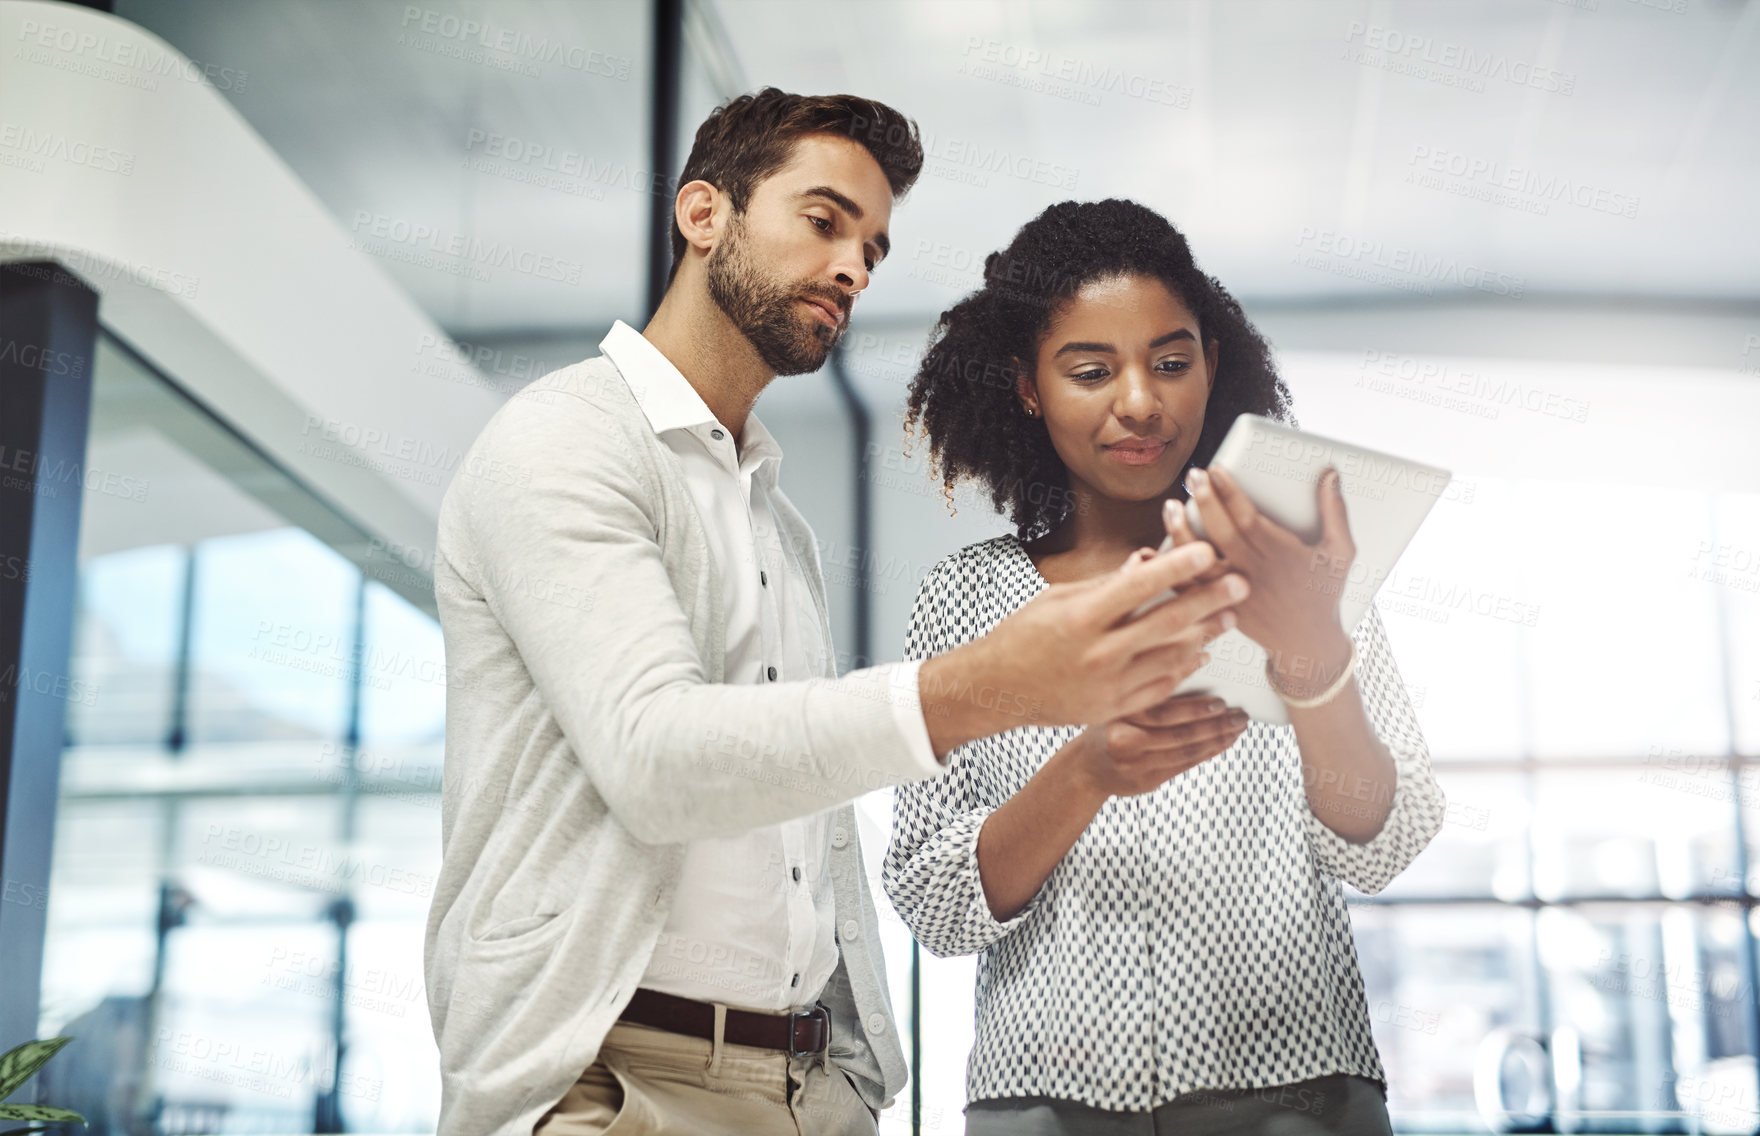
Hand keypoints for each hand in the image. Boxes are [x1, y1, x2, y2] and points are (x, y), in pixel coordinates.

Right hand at [971, 541, 1247, 729]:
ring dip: (1205, 635)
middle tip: (1240, 584)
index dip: (1177, 565)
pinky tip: (1199, 652)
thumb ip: (1108, 584)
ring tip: (1227, 618)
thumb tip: (1148, 560)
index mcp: (1081, 616)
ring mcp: (1107, 684)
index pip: (1139, 584)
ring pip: (1171, 657)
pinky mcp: (1112, 708)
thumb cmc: (1026, 634)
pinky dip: (1183, 668)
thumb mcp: (1059, 598)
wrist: (998, 689)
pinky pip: (1159, 687)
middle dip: (1210, 600)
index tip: (1207, 549)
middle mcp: (1097, 652)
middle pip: (1167, 622)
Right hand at [1069, 692, 1248, 798]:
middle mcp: (1125, 741)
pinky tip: (1223, 742)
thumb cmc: (1110, 726)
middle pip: (1179, 733)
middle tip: (1241, 714)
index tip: (1223, 699)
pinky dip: (1208, 752)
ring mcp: (1135, 765)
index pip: (1163, 711)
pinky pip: (1184, 765)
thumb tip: (1199, 677)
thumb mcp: (1119, 703)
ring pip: (1186, 751)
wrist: (1086, 768)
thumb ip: (1149, 694)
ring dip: (1218, 739)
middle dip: (1216, 724)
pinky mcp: (1146, 781)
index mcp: (1118, 715)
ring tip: (1238, 727)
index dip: (1196, 707)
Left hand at [1165, 465, 1353, 663]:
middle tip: (1193, 476)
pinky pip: (1189, 589)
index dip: (1229, 493)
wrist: (1307, 643)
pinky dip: (1171, 570)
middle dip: (1205, 501)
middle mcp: (1253, 572)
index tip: (1216, 470)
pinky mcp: (1219, 607)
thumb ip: (1335, 511)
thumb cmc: (1323, 593)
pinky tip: (1159, 549)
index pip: (1248, 518)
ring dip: (1181, 533)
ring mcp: (1233, 592)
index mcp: (1281, 556)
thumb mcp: (1341, 553)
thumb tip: (1331, 475)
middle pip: (1222, 533)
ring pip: (1199, 561)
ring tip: (1171, 506)